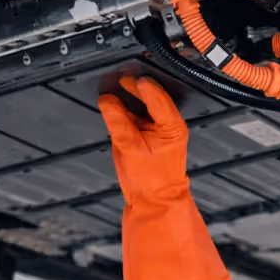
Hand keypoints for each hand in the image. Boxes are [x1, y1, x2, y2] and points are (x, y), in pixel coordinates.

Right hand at [97, 76, 188, 203]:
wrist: (156, 202)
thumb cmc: (150, 181)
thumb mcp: (128, 146)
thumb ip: (117, 120)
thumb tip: (107, 100)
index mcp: (172, 125)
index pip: (156, 95)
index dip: (139, 84)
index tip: (126, 77)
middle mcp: (171, 125)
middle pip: (153, 96)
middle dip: (135, 87)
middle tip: (118, 79)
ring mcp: (164, 131)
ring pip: (148, 105)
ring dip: (133, 97)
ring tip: (117, 89)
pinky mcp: (154, 138)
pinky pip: (143, 117)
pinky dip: (131, 110)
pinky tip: (120, 108)